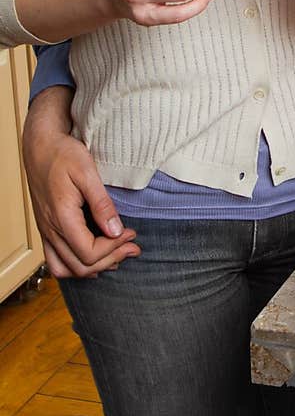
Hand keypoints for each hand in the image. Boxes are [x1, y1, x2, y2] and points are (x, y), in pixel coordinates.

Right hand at [22, 88, 139, 278]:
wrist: (40, 146)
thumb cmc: (63, 155)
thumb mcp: (87, 173)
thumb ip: (101, 204)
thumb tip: (115, 230)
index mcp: (61, 217)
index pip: (89, 253)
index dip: (114, 248)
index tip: (131, 232)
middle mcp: (50, 229)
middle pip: (80, 266)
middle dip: (110, 259)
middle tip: (133, 247)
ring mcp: (46, 231)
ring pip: (65, 269)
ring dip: (93, 268)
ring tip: (116, 255)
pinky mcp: (46, 228)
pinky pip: (57, 260)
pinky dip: (76, 265)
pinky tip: (95, 257)